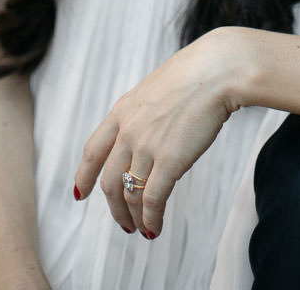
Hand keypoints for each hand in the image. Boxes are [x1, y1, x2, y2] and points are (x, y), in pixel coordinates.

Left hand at [73, 29, 243, 237]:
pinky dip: (151, 219)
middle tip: (123, 222)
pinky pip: (152, 200)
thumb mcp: (159, 86)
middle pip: (110, 181)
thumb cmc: (200, 71)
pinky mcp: (169, 161)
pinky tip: (154, 228)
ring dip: (134, 218)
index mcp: (123, 110)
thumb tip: (155, 123)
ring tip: (142, 229)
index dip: (84, 176)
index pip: (92, 151)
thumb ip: (149, 109)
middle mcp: (128, 131)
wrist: (219, 69)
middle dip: (114, 208)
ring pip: (130, 195)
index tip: (80, 193)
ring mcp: (146, 147)